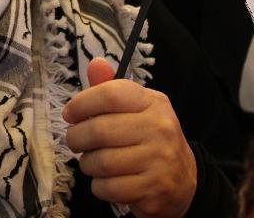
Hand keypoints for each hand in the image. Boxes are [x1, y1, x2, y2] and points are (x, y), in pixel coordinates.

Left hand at [64, 58, 196, 217]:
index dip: (81, 103)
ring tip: (92, 161)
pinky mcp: (153, 189)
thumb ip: (112, 88)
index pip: (110, 94)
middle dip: (76, 138)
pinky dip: (99, 186)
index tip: (69, 114)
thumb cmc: (150, 138)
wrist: (184, 180)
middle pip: (99, 130)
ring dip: (87, 164)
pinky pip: (108, 188)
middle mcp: (159, 128)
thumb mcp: (137, 108)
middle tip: (74, 141)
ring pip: (101, 162)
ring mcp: (159, 160)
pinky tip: (106, 180)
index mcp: (153, 102)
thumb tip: (96, 63)